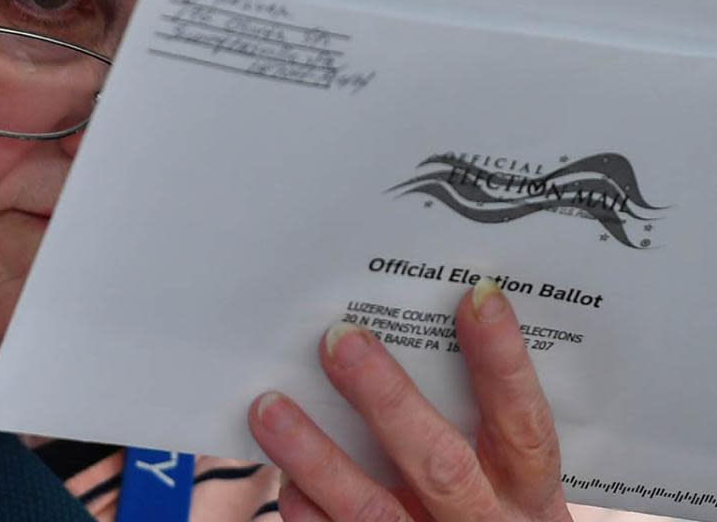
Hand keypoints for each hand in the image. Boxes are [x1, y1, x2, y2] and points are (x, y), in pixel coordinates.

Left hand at [248, 280, 571, 521]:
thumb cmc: (487, 514)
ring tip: (270, 407)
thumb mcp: (507, 480)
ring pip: (372, 509)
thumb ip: (470, 420)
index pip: (522, 424)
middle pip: (441, 464)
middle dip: (387, 399)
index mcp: (527, 491)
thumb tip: (388, 339)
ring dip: (317, 456)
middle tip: (339, 339)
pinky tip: (284, 478)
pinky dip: (308, 510)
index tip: (476, 296)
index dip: (503, 362)